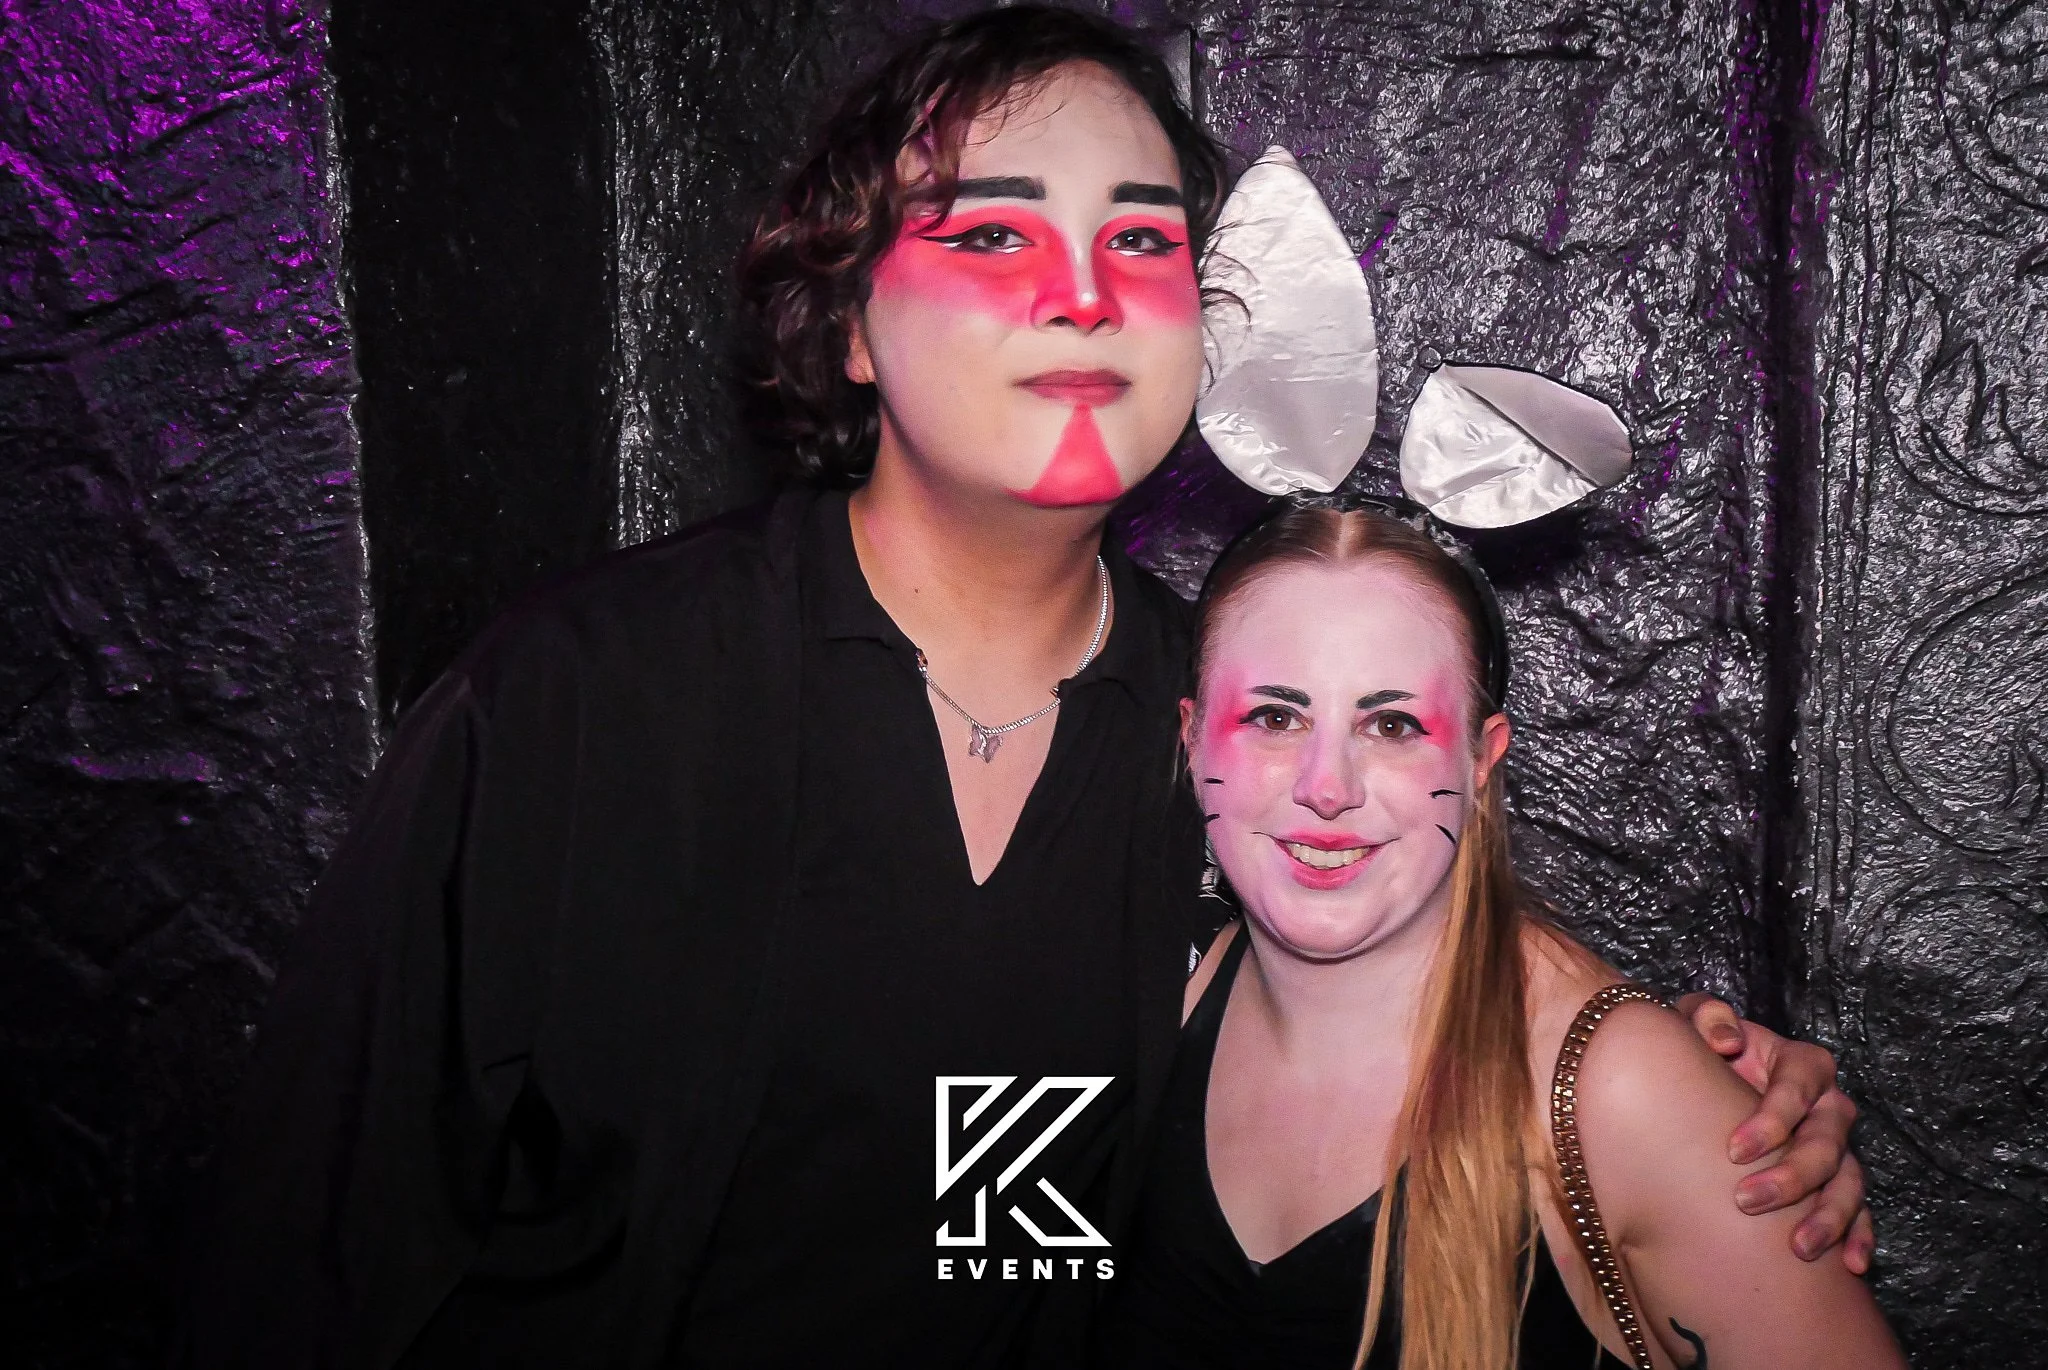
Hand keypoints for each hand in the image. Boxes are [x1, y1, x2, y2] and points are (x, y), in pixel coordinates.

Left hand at [1677, 993, 1876, 1274]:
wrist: (1711, 1083)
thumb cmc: (1706, 1050)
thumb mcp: (1698, 1021)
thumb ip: (1708, 1016)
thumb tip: (1726, 1041)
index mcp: (1801, 1063)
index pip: (1799, 1085)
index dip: (1772, 1117)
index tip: (1735, 1149)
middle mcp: (1828, 1104)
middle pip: (1826, 1140)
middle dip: (1792, 1175)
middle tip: (1746, 1201)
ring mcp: (1838, 1145)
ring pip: (1847, 1180)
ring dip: (1828, 1215)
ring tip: (1799, 1248)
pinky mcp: (1838, 1179)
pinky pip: (1860, 1209)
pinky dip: (1858, 1235)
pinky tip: (1850, 1265)